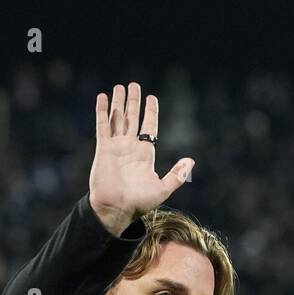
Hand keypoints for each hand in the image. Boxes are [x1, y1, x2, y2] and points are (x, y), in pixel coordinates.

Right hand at [90, 82, 194, 235]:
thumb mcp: (163, 189)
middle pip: (132, 118)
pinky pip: (102, 126)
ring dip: (119, 103)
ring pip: (117, 119)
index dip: (151, 112)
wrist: (117, 209)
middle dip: (133, 102)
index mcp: (145, 154)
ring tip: (120, 86)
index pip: (149, 127)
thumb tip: (191, 161)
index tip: (151, 98)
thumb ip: (177, 174)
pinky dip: (103, 111)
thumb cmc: (140, 202)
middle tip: (133, 85)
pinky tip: (103, 97)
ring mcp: (116, 147)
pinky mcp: (103, 149)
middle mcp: (130, 147)